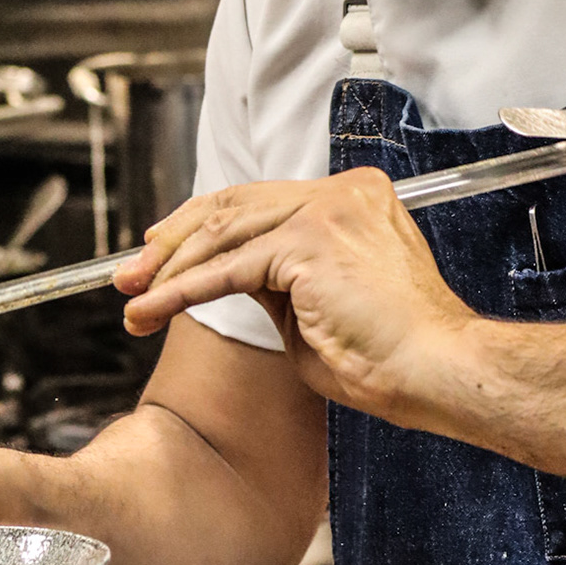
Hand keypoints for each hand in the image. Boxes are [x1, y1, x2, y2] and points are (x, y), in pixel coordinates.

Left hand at [114, 170, 477, 425]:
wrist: (436, 371)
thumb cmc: (389, 356)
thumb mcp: (316, 306)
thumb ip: (274, 281)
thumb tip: (225, 276)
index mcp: (353, 198)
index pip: (258, 201)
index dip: (201, 224)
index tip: (160, 251)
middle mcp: (341, 192)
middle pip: (232, 205)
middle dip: (172, 242)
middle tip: (129, 275)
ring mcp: (326, 211)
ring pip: (224, 232)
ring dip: (169, 269)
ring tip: (132, 298)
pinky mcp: (309, 242)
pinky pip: (229, 268)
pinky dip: (184, 291)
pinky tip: (153, 310)